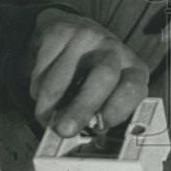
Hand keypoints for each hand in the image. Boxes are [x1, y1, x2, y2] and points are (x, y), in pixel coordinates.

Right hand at [29, 9, 148, 136]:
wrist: (69, 31)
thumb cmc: (92, 75)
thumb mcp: (108, 92)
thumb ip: (100, 114)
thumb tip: (83, 139)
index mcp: (133, 69)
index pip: (133, 88)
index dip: (118, 109)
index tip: (100, 127)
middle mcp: (114, 49)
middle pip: (102, 77)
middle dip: (82, 108)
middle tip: (65, 129)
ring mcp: (87, 37)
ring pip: (61, 79)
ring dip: (48, 106)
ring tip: (48, 117)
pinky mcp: (59, 32)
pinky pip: (41, 70)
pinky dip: (37, 90)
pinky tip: (43, 90)